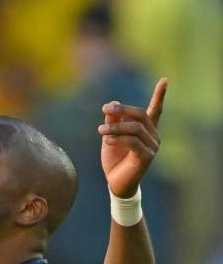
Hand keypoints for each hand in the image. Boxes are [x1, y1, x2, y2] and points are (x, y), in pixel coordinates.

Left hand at [98, 78, 166, 197]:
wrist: (116, 183)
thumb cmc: (114, 159)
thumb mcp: (110, 137)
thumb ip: (113, 121)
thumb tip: (113, 103)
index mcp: (146, 130)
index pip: (155, 110)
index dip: (160, 95)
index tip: (164, 80)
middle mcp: (153, 136)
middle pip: (140, 115)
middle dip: (122, 110)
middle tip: (105, 109)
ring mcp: (152, 146)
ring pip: (134, 128)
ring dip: (114, 128)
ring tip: (99, 131)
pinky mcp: (147, 157)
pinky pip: (132, 142)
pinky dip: (118, 139)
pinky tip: (106, 140)